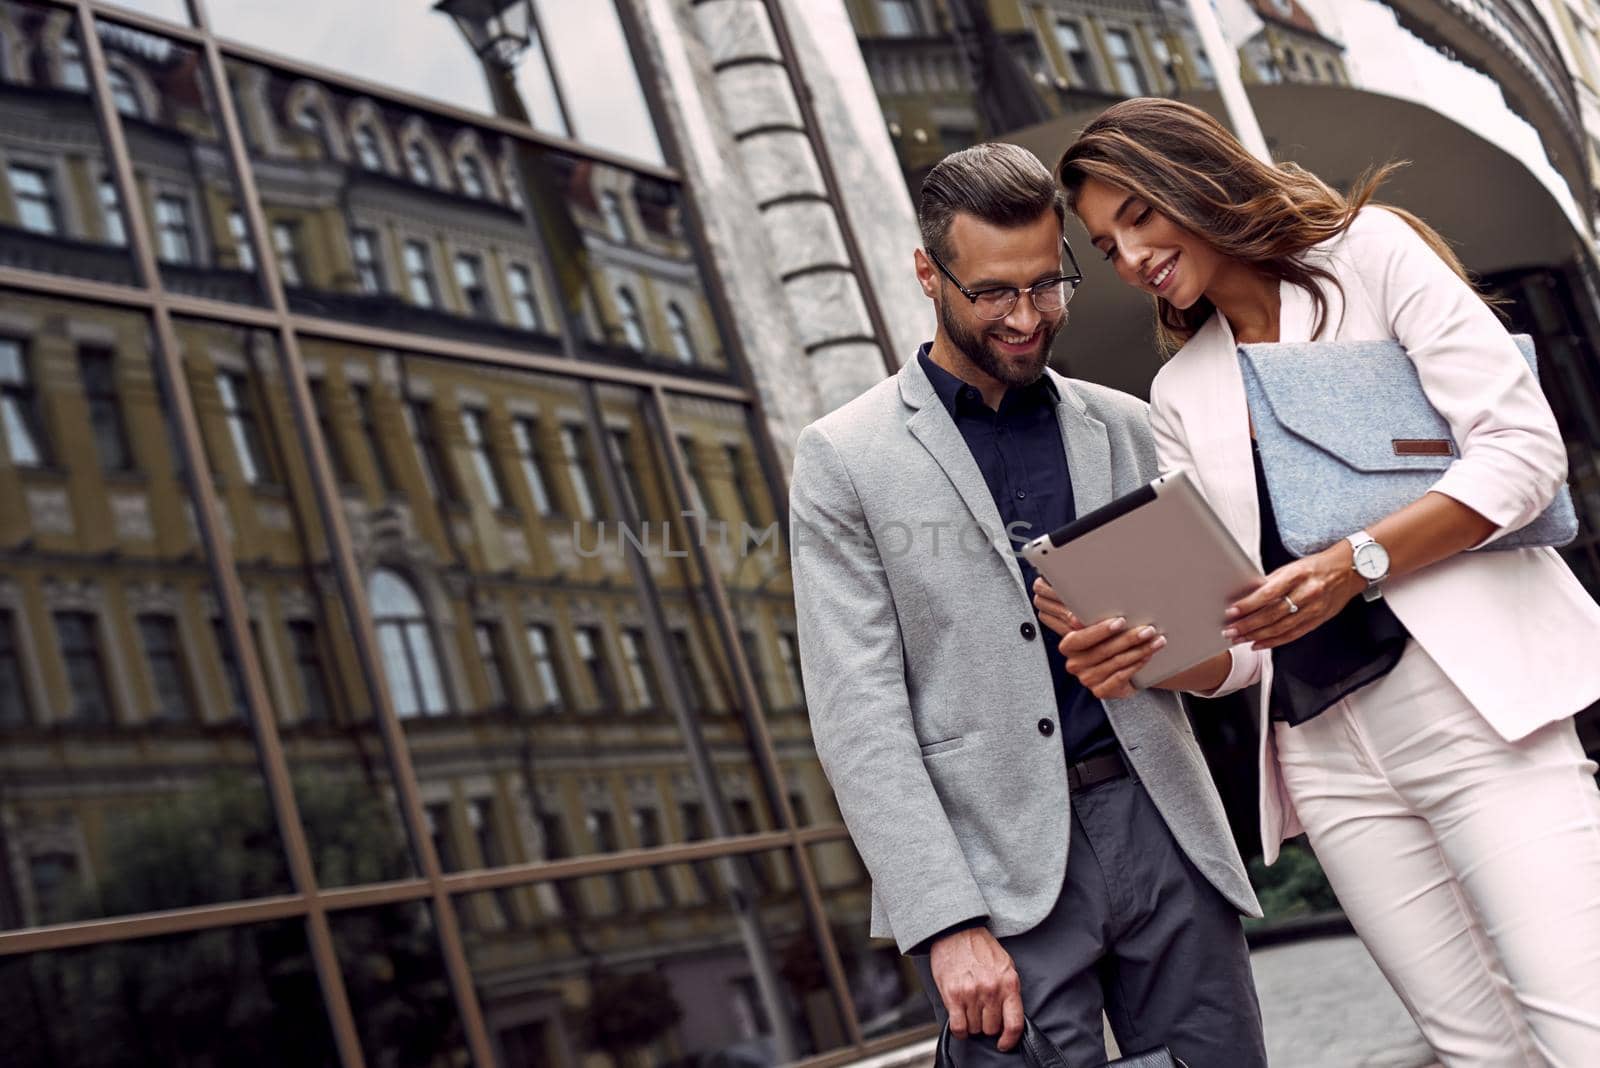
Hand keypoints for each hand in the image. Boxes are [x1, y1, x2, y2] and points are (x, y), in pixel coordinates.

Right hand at [929, 927, 1023, 1050]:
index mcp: (1008, 983)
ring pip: (974, 1028)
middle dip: (986, 1025)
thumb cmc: (980, 947)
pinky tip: (959, 1019)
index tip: (1003, 1043)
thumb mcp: (1005, 965)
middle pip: (991, 1028)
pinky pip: (958, 1026)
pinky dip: (959, 1029)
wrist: (956, 931)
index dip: (1009, 1039)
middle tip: (981, 1013)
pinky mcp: (953, 994)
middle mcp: (991, 990)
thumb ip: (1009, 990)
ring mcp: (971, 993)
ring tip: (969, 1008)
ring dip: (972, 1023)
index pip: (1014, 1023)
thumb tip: (1010, 1013)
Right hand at [1033, 579, 1163, 698]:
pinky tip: (1148, 655)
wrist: (1118, 666)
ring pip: (1116, 663)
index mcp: (1068, 645)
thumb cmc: (1110, 639)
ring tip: (1157, 639)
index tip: (1120, 621)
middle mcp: (1074, 664)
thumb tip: (1101, 582)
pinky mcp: (1101, 691)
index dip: (1100, 630)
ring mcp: (1087, 679)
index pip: (1080, 638)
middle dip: (1128, 638)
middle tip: (1148, 629)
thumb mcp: (1101, 626)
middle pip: (1103, 650)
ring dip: (1139, 650)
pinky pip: (1121, 678)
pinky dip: (1137, 665)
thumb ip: (1094, 615)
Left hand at [1224, 544, 1364, 649]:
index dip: (1249, 604)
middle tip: (1229, 630)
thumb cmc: (1317, 567)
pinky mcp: (1318, 620)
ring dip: (1257, 635)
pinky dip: (1274, 641)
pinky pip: (1293, 635)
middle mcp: (1307, 593)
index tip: (1232, 611)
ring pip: (1281, 627)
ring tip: (1239, 639)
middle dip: (1248, 624)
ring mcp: (1314, 609)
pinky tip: (1258, 644)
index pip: (1268, 593)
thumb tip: (1246, 595)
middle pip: (1273, 614)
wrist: (1349, 570)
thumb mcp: (1291, 567)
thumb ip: (1270, 582)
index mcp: (1297, 575)